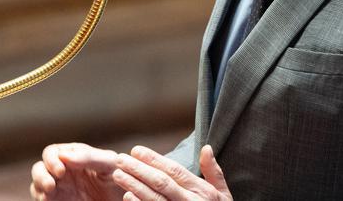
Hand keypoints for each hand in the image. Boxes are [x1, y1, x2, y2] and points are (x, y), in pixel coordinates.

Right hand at [31, 142, 124, 200]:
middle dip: (41, 174)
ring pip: (37, 184)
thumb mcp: (109, 164)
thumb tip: (64, 155)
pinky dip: (42, 198)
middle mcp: (63, 171)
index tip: (61, 171)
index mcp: (73, 156)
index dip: (52, 160)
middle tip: (51, 184)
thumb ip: (88, 157)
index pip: (52, 152)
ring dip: (39, 186)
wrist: (126, 199)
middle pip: (40, 167)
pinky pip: (42, 199)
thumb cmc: (121, 177)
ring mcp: (60, 188)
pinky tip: (48, 199)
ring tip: (50, 191)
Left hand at [112, 144, 231, 199]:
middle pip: (161, 182)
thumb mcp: (223, 195)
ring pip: (154, 199)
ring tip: (119, 174)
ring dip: (134, 186)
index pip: (174, 171)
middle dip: (139, 169)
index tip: (136, 150)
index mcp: (201, 192)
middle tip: (121, 159)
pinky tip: (127, 197)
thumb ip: (213, 172)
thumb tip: (206, 148)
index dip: (154, 159)